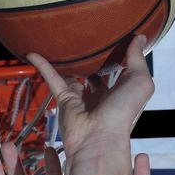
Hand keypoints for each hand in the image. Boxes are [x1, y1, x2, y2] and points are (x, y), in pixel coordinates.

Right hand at [27, 35, 153, 160]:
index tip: (115, 38)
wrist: (98, 136)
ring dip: (66, 63)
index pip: (118, 72)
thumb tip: (140, 37)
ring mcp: (80, 98)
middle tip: (88, 37)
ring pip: (71, 75)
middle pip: (94, 74)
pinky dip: (43, 66)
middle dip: (92, 60)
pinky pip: (51, 78)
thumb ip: (137, 59)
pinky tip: (33, 53)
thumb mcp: (140, 82)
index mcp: (120, 93)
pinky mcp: (63, 100)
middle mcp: (100, 96)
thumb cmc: (123, 112)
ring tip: (61, 43)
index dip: (118, 57)